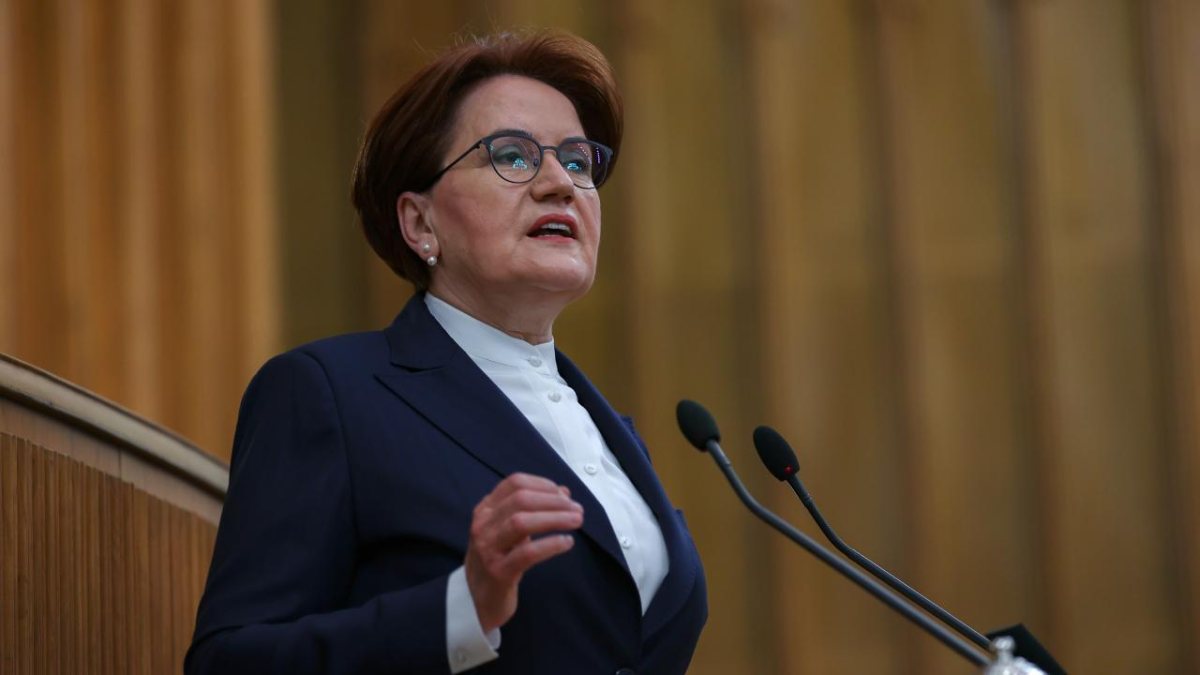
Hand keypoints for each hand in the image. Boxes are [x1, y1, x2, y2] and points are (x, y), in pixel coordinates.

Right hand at [464, 473, 583, 631]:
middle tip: (577, 509)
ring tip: (576, 521)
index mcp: (485, 509)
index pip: (514, 483)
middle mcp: (483, 525)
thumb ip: (534, 509)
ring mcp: (488, 548)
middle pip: (521, 500)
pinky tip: (566, 542)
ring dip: (554, 518)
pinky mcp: (498, 572)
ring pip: (521, 522)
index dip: (543, 484)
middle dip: (554, 501)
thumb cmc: (498, 558)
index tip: (564, 494)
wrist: (477, 598)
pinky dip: (550, 544)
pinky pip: (527, 553)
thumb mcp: (511, 530)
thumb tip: (564, 493)